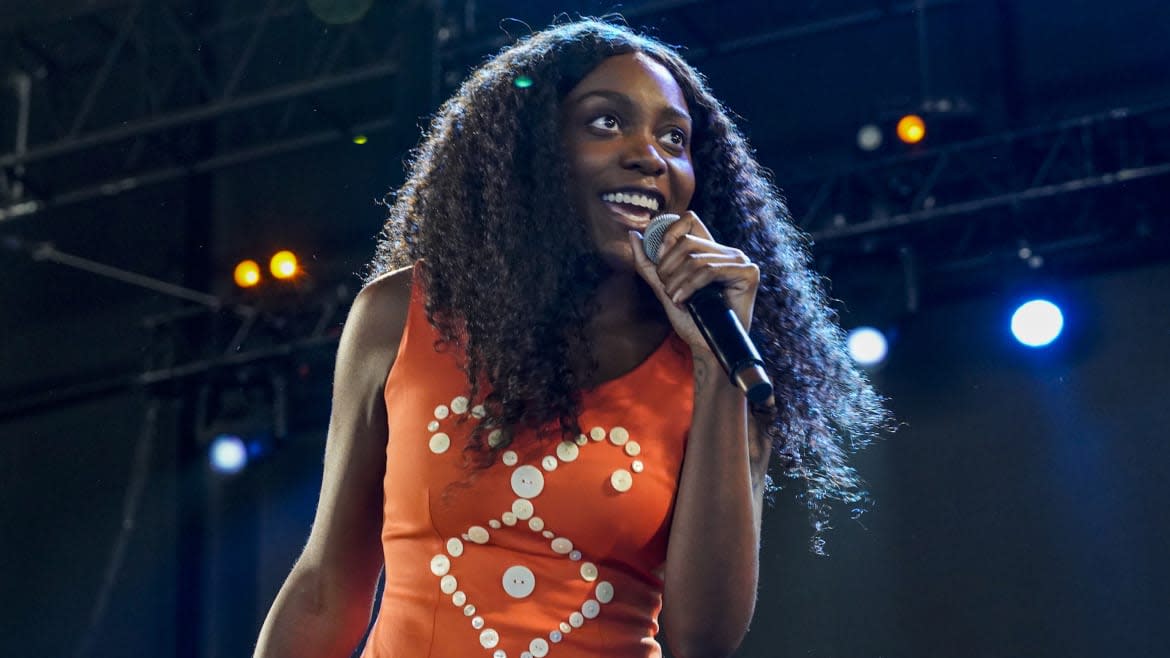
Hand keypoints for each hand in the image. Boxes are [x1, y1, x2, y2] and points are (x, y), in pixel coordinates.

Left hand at [628, 211, 759, 353]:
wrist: (706, 346)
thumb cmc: (690, 320)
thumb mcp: (664, 288)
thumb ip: (648, 263)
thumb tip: (633, 234)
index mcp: (710, 250)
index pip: (687, 220)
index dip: (667, 237)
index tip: (660, 265)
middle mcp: (726, 251)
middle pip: (686, 241)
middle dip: (667, 268)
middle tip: (667, 290)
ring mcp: (739, 260)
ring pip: (695, 258)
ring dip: (676, 282)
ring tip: (675, 300)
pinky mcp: (748, 273)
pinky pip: (710, 270)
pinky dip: (690, 286)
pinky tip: (684, 301)